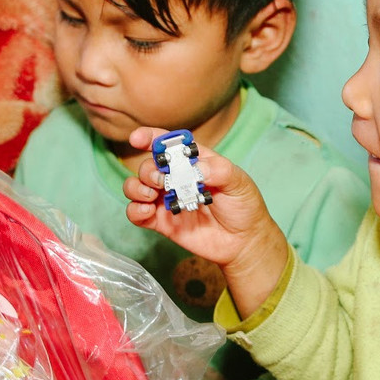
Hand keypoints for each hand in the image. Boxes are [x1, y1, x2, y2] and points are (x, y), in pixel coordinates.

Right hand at [123, 126, 289, 316]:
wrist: (245, 241)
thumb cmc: (243, 206)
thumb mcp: (238, 182)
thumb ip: (219, 171)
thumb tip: (196, 168)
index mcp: (192, 162)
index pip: (167, 144)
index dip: (150, 137)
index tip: (137, 138)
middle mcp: (176, 178)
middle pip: (148, 166)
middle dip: (149, 170)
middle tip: (162, 181)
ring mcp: (167, 200)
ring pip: (136, 187)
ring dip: (136, 188)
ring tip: (151, 195)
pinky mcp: (162, 222)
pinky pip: (137, 214)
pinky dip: (134, 211)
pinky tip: (146, 212)